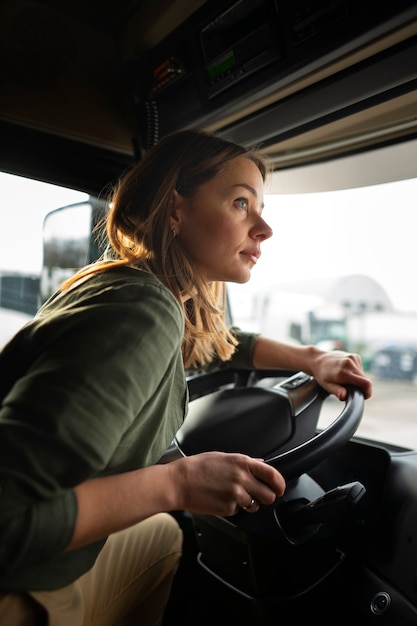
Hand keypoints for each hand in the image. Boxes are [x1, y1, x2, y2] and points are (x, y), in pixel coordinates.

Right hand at [170, 451, 285, 515]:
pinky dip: (233, 508)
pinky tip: (221, 499)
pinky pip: (239, 512)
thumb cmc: (197, 468)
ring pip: (256, 506)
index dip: (280, 484)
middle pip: (269, 495)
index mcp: (242, 463)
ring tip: (234, 496)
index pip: (272, 474)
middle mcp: (242, 478)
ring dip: (250, 504)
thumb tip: (261, 464)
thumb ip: (245, 462)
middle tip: (256, 494)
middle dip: (265, 496)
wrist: (179, 482)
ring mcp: (236, 495)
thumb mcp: (223, 457)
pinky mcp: (228, 508)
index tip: (280, 488)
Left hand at [310, 349, 371, 400]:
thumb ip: (337, 391)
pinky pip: (360, 368)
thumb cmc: (322, 375)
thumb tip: (344, 396)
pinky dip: (356, 372)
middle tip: (350, 389)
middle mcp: (349, 363)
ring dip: (358, 379)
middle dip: (361, 387)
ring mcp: (352, 358)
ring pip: (363, 374)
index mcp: (343, 372)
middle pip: (366, 380)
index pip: (366, 383)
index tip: (363, 396)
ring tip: (346, 379)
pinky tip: (347, 372)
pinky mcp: (355, 356)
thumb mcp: (327, 385)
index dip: (368, 392)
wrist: (317, 359)